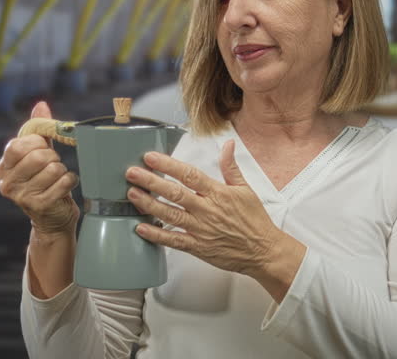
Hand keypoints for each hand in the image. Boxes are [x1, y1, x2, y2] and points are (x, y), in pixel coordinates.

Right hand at [0, 101, 79, 234]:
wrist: (52, 217)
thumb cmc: (45, 181)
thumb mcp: (39, 154)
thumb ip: (38, 130)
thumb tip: (41, 105)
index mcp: (3, 167)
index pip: (19, 144)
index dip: (37, 143)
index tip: (43, 148)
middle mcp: (7, 183)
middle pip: (38, 156)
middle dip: (53, 157)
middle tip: (54, 165)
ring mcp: (22, 197)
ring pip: (53, 168)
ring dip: (62, 170)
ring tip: (58, 177)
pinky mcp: (40, 206)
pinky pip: (63, 182)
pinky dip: (70, 180)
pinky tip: (66, 185)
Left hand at [124, 140, 300, 279]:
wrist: (263, 251)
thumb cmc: (255, 221)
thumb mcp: (246, 189)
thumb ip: (231, 167)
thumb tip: (227, 145)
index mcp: (219, 193)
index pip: (190, 175)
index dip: (169, 165)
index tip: (151, 157)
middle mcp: (207, 210)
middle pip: (175, 193)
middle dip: (151, 182)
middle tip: (132, 173)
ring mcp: (201, 230)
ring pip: (170, 215)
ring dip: (149, 204)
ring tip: (132, 194)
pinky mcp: (198, 247)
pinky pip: (174, 240)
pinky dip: (157, 235)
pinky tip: (141, 228)